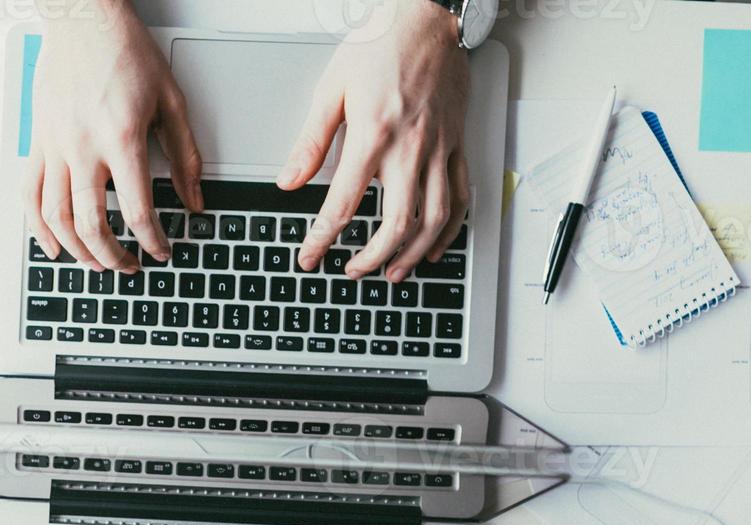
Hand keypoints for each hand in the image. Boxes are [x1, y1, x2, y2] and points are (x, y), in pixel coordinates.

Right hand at [26, 3, 204, 272]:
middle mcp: (83, 146)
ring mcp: (54, 146)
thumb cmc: (126, 52)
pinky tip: (52, 247)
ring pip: (56, 217)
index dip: (152, 240)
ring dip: (77, 250)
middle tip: (129, 266)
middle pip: (91, 223)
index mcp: (122, 137)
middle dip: (113, 255)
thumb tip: (194, 199)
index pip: (137, 208)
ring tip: (96, 263)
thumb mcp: (171, 101)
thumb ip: (185, 156)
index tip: (161, 251)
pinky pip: (29, 194)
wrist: (84, 20)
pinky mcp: (37, 141)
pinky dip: (38, 228)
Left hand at [281, 0, 469, 280]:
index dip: (322, 239)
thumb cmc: (381, 45)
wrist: (429, 18)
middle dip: (372, 258)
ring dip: (411, 254)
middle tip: (352, 270)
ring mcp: (439, 149)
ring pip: (433, 220)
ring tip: (392, 272)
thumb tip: (289, 180)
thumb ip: (311, 142)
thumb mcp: (331, 89)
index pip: (343, 205)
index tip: (309, 256)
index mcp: (373, 136)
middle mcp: (410, 148)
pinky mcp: (457, 144)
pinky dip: (449, 230)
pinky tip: (433, 248)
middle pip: (396, 224)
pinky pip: (461, 197)